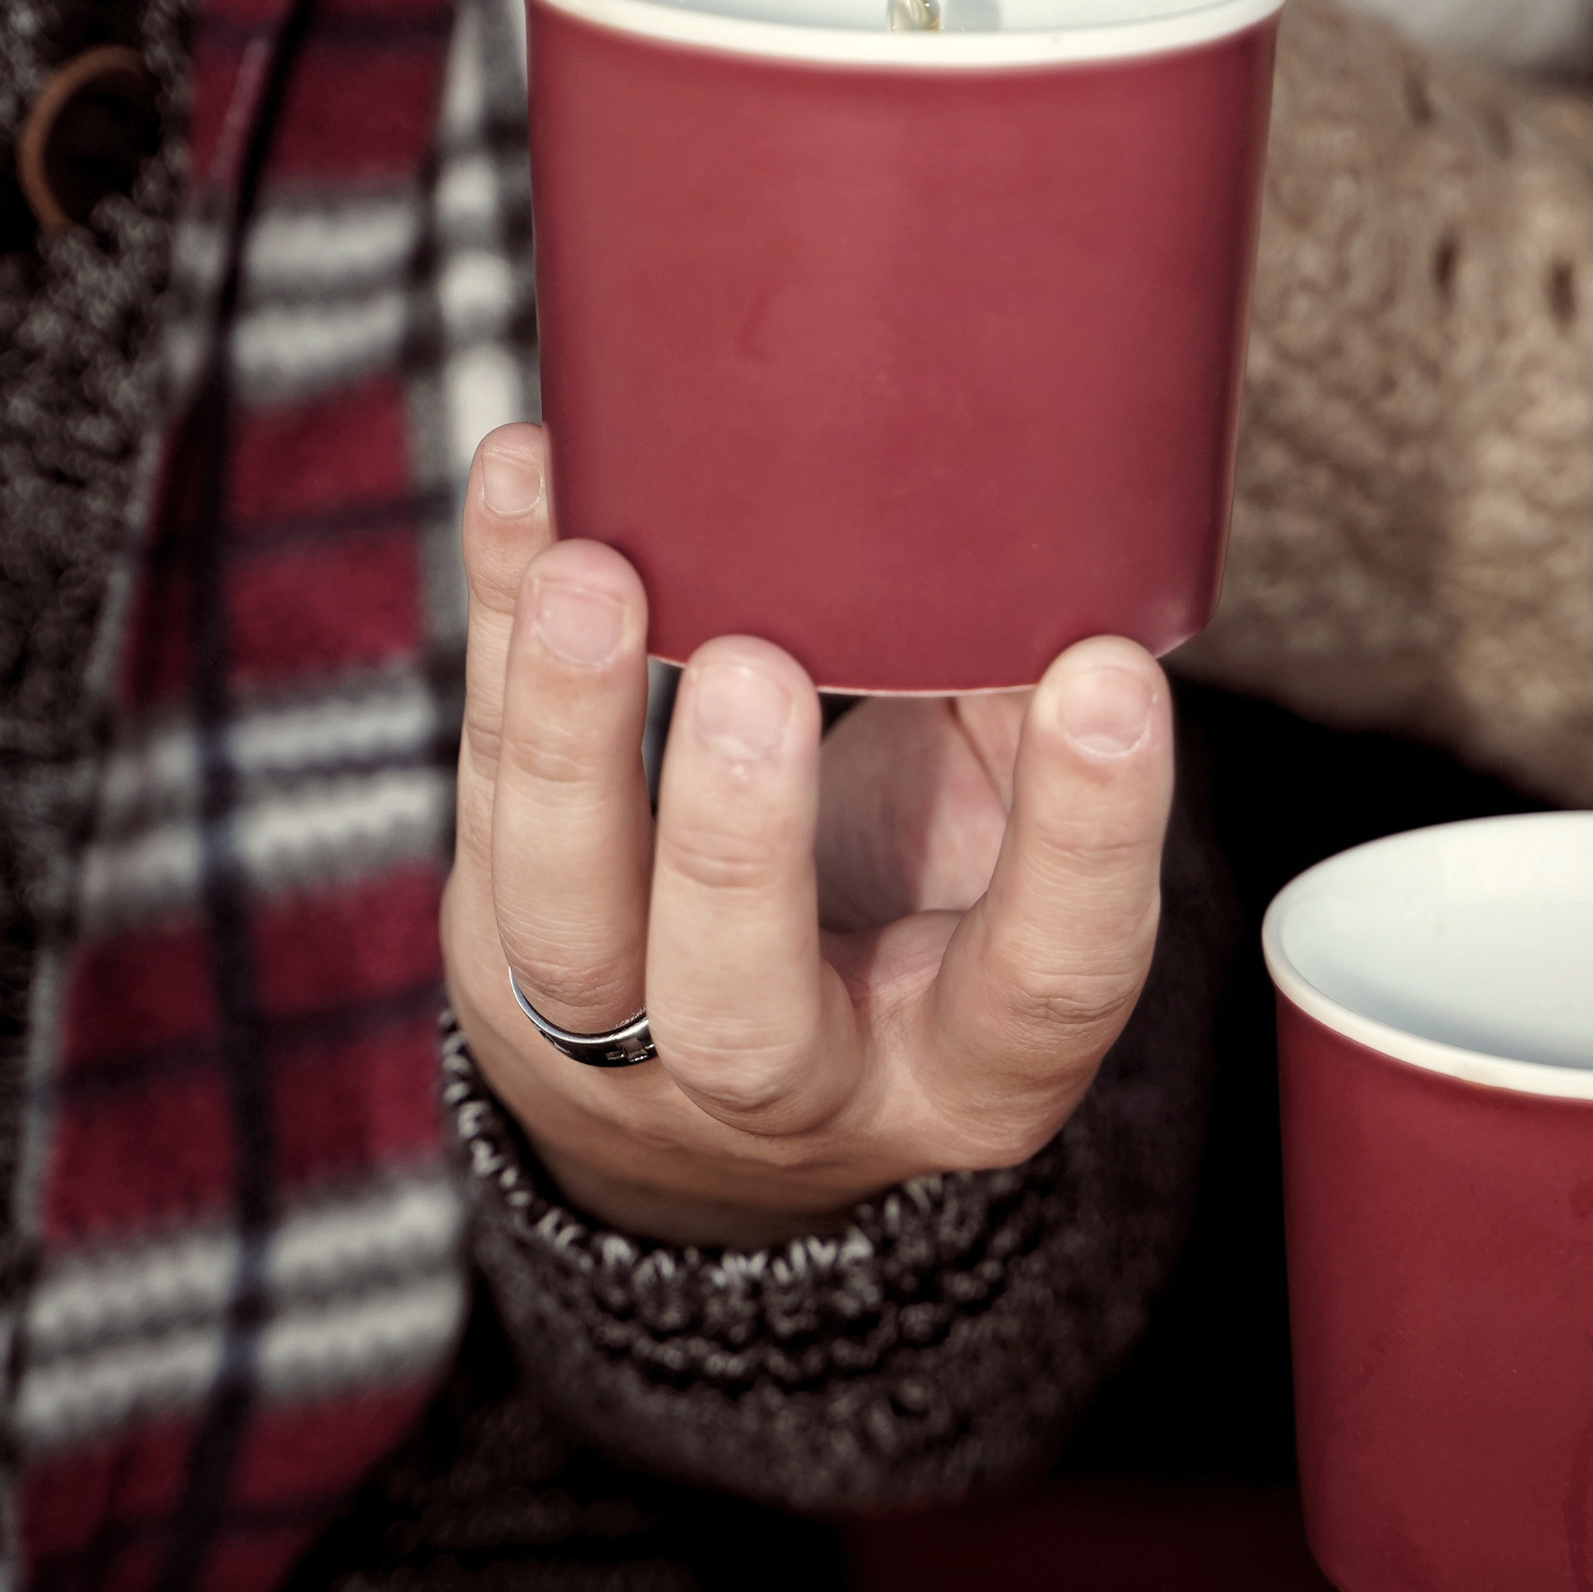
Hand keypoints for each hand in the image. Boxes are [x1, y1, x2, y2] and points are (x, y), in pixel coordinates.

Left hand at [441, 425, 1173, 1246]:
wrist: (728, 1103)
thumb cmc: (915, 914)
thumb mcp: (1005, 855)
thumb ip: (1024, 724)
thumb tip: (1044, 515)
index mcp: (972, 1071)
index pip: (1046, 978)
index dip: (1087, 837)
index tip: (1109, 676)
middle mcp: (796, 1087)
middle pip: (744, 1010)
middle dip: (737, 842)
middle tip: (754, 670)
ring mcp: (624, 1048)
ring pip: (566, 924)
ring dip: (565, 739)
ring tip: (588, 576)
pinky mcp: (501, 961)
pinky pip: (483, 801)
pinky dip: (496, 634)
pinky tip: (522, 488)